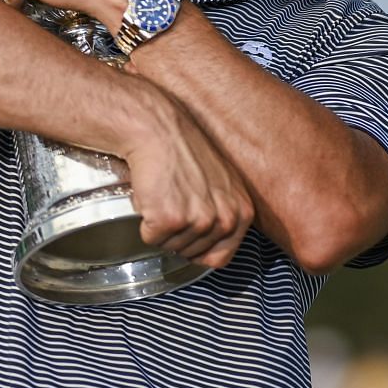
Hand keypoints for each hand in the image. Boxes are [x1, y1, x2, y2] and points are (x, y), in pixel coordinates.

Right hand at [118, 82, 254, 268]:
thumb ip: (225, 215)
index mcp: (243, 213)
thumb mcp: (223, 184)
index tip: (189, 228)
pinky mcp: (170, 219)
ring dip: (161, 226)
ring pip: (171, 248)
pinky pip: (151, 238)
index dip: (199, 248)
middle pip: (193, 254)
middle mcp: (226, 219)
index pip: (221, 257)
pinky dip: (145, 220)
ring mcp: (199, 220)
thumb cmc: (185, 151)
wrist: (158, 129)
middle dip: (177, 234)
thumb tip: (214, 248)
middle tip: (174, 200)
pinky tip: (153, 194)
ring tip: (165, 193)